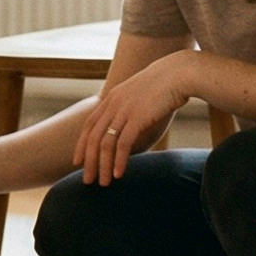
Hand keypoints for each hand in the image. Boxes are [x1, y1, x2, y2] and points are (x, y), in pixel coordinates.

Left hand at [77, 54, 190, 185]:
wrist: (179, 73)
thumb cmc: (165, 85)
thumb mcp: (140, 95)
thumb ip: (130, 109)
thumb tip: (130, 126)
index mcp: (111, 98)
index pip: (89, 125)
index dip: (81, 144)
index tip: (77, 161)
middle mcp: (113, 105)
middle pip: (93, 138)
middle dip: (89, 162)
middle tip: (87, 180)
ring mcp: (124, 111)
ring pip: (105, 143)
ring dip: (103, 166)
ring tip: (104, 183)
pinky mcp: (138, 118)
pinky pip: (123, 144)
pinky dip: (119, 161)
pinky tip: (119, 174)